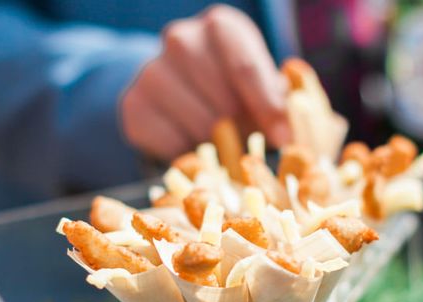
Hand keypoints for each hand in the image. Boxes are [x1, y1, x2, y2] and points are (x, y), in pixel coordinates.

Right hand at [120, 4, 291, 160]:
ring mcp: (152, 71)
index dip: (268, 109)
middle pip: (223, 102)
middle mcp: (181, 39)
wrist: (179, 95)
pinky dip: (188, 154)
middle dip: (242, 129)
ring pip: (198, 127)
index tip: (282, 139)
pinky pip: (170, 145)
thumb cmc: (236, 91)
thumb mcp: (264, 86)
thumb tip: (288, 132)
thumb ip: (281, 102)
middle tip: (247, 141)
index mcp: (221, 27)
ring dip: (217, 145)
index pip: (245, 69)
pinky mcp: (133, 106)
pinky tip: (191, 145)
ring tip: (220, 142)